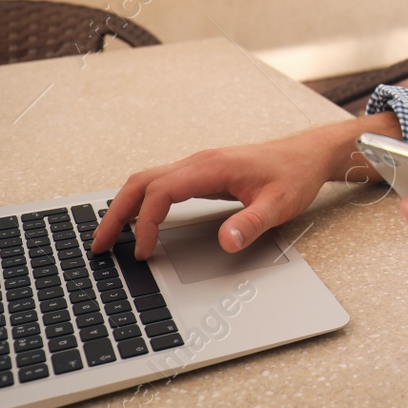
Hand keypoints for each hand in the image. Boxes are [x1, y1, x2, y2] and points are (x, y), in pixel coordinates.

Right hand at [91, 111, 399, 258]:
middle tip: (98, 245)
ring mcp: (198, 165)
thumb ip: (251, 223)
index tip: (143, 252)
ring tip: (109, 237)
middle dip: (116, 213)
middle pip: (141, 182)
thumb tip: (225, 241)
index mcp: (211, 167)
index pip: (161, 192)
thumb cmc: (295, 176)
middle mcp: (198, 162)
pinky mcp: (202, 172)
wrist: (309, 155)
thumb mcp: (280, 205)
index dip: (146, 223)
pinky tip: (138, 222)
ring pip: (147, 181)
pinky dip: (141, 202)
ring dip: (124, 206)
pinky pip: (160, 184)